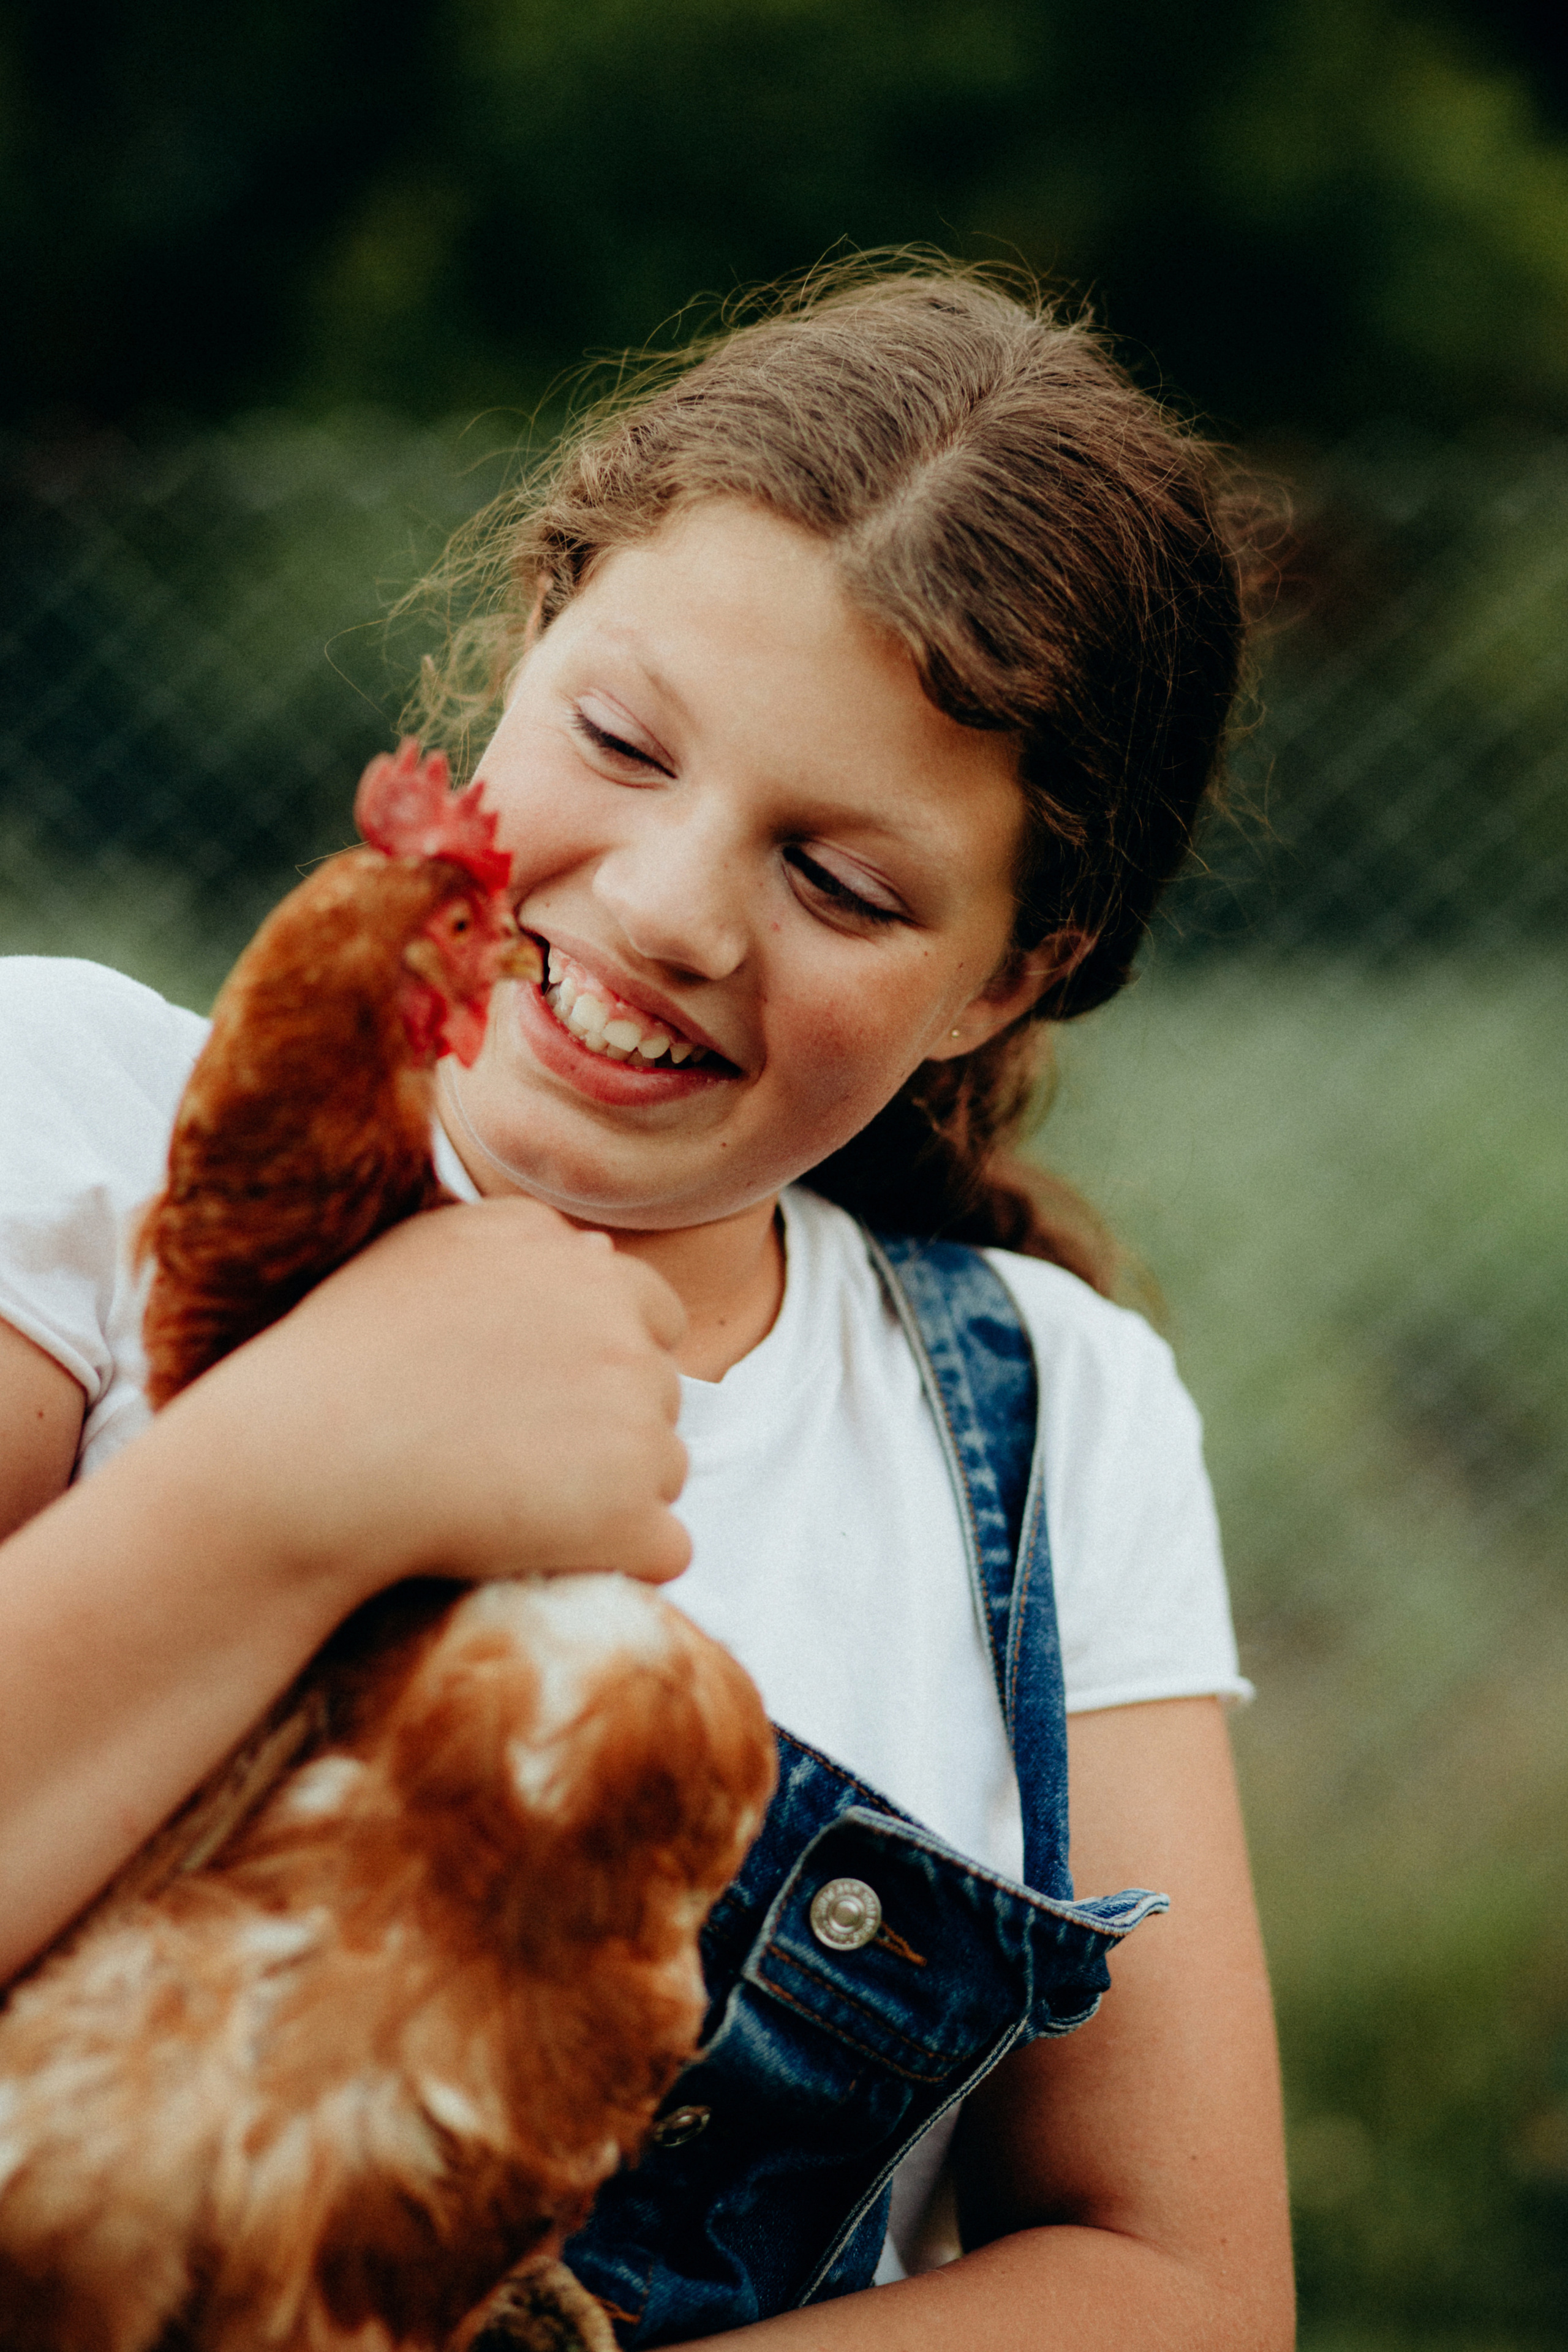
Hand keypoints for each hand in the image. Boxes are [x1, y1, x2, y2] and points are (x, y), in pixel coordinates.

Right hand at [167, 1199, 690, 1603]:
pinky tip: (546, 1557)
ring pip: (665, 1470)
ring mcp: (636, 1422)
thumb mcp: (425, 1254)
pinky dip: (619, 1560)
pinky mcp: (630, 1512)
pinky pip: (666, 1548)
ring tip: (509, 1505)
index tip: (541, 1400)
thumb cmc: (341, 1359)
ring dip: (612, 1495)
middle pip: (661, 1394)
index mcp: (582, 1265)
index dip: (603, 1362)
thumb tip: (602, 1254)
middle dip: (608, 1428)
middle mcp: (622, 1331)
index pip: (653, 1312)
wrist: (305, 1463)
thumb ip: (521, 1243)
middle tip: (509, 1457)